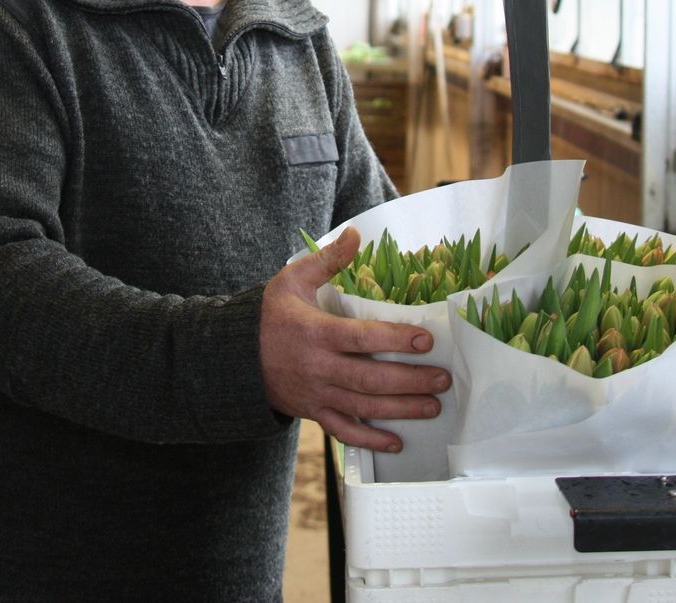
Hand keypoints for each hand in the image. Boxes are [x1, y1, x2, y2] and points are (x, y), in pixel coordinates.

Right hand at [259, 226, 451, 451]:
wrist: (233, 357)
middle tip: (443, 379)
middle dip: (410, 381)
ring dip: (401, 409)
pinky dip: (369, 440)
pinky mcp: (312, 411)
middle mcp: (318, 367)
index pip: (362, 338)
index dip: (395, 339)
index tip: (425, 339)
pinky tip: (396, 442)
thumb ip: (328, 259)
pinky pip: (343, 431)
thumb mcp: (293, 279)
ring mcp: (316, 393)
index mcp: (316, 332)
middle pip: (371, 379)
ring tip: (433, 406)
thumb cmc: (268, 313)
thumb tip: (355, 233)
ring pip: (364, 407)